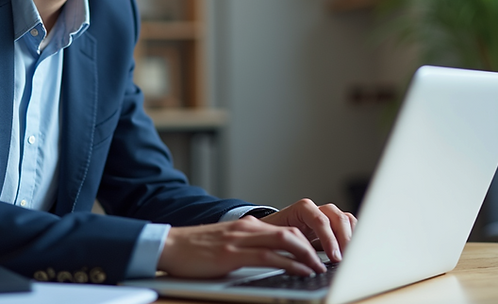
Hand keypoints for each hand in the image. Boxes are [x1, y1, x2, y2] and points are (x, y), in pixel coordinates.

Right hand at [157, 216, 325, 277]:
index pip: (287, 229)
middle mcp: (248, 229)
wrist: (169, 245)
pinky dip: (290, 264)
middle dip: (314, 246)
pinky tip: (300, 271)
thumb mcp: (227, 243)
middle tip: (327, 261)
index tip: (321, 254)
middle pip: (292, 232)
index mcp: (249, 226)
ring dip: (307, 255)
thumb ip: (247, 245)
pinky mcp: (233, 254)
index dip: (308, 241)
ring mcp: (241, 240)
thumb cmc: (196, 249)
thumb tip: (268, 255)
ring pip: (285, 241)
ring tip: (319, 268)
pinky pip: (269, 257)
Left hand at [259, 199, 356, 262]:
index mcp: (302, 209)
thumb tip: (301, 262)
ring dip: (352, 238)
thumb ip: (291, 246)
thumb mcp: (278, 239)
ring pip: (346, 220)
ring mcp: (327, 216)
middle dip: (344, 240)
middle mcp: (318, 209)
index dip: (329, 239)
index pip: (320, 220)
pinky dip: (354, 237)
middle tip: (344, 259)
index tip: (334, 257)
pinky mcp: (334, 225)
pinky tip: (353, 251)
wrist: (274, 232)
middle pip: (337, 218)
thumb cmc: (275, 235)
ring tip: (351, 256)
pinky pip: (349, 226)